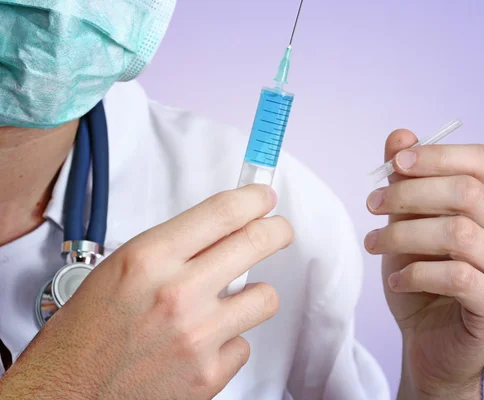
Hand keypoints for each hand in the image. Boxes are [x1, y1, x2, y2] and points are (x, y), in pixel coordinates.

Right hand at [0, 184, 293, 399]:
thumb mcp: (117, 270)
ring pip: (265, 298)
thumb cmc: (82, 336)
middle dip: (276, 231)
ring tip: (232, 301)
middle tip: (278, 231)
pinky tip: (204, 343)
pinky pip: (243, 344)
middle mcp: (177, 294)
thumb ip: (170, 249)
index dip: (254, 199)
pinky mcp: (209, 374)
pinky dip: (229, 341)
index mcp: (149, 260)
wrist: (66, 396)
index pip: (222, 212)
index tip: (264, 198)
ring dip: (254, 296)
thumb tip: (216, 231)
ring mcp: (198, 335)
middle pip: (256, 243)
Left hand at [365, 130, 483, 398]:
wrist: (429, 340)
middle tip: (372, 204)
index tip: (395, 163)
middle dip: (410, 193)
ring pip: (459, 233)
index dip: (438, 155)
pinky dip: (415, 273)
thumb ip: (407, 179)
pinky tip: (395, 279)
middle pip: (469, 193)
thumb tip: (400, 137)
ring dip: (404, 234)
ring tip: (374, 243)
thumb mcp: (407, 221)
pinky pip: (457, 276)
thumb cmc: (423, 277)